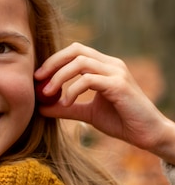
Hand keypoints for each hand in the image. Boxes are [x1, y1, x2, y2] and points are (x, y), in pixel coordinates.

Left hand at [34, 43, 174, 163]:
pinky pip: (89, 79)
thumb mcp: (87, 114)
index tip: (38, 78)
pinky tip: (65, 103)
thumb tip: (40, 108)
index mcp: (104, 66)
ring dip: (59, 77)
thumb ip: (66, 108)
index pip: (75, 51)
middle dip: (53, 63)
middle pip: (76, 50)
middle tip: (37, 80)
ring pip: (80, 62)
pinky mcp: (119, 85)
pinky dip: (72, 90)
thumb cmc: (120, 122)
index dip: (54, 61)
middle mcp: (111, 64)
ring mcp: (116, 72)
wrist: (147, 135)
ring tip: (47, 94)